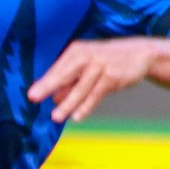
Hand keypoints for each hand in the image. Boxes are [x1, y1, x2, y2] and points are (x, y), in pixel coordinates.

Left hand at [27, 37, 158, 123]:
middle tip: (33, 98)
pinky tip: (77, 116)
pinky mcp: (112, 76)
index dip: (44, 82)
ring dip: (68, 103)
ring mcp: (100, 65)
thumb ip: (71, 81)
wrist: (140, 53)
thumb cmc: (107, 60)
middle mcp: (86, 56)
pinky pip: (96, 94)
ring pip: (81, 87)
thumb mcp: (87, 66)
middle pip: (64, 74)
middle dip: (48, 86)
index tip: (30, 96)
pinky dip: (87, 106)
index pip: (57, 69)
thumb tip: (54, 98)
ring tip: (56, 117)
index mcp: (76, 52)